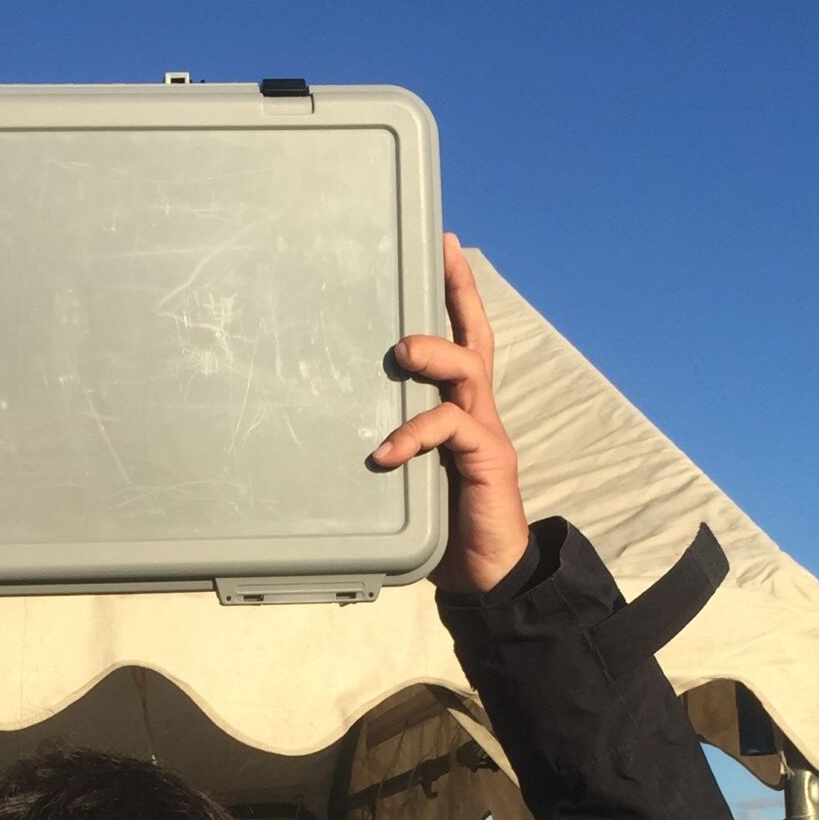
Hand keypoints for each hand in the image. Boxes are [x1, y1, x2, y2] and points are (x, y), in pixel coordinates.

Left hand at [372, 233, 533, 595]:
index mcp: (462, 409)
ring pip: (468, 369)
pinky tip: (385, 452)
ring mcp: (486, 432)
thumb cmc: (444, 525)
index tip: (443, 246)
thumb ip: (386, 443)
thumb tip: (330, 427)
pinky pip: (451, 427)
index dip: (457, 293)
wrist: (489, 573)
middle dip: (459, 293)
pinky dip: (414, 434)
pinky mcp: (488, 459)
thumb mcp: (408, 475)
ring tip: (402, 352)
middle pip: (475, 337)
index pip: (464, 338)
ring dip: (434, 353)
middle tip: (441, 257)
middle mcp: (479, 411)